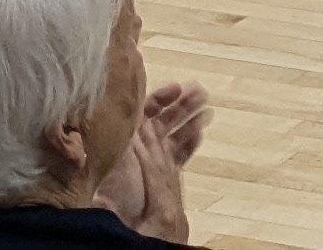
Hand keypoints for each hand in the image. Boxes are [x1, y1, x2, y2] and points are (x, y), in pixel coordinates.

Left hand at [102, 83, 212, 240]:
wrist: (120, 236)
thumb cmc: (117, 207)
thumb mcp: (115, 173)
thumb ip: (124, 147)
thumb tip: (129, 121)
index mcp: (127, 147)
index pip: (141, 115)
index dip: (159, 99)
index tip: (177, 88)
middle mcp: (138, 155)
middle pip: (160, 123)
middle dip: (180, 105)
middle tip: (200, 91)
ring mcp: (151, 168)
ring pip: (171, 139)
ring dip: (189, 121)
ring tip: (206, 108)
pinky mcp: (161, 183)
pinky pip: (176, 159)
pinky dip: (188, 145)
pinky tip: (200, 133)